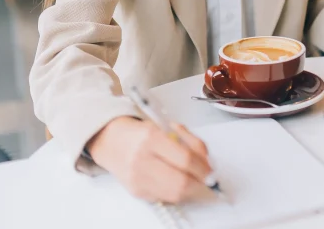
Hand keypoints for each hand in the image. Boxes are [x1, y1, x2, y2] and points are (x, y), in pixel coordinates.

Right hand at [87, 116, 213, 203]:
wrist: (111, 140)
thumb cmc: (140, 132)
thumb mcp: (165, 126)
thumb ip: (188, 142)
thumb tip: (207, 163)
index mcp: (152, 137)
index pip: (185, 159)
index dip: (203, 169)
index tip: (212, 171)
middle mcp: (142, 159)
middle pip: (181, 182)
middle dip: (200, 184)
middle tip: (208, 180)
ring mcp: (137, 178)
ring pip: (174, 194)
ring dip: (191, 190)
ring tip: (196, 181)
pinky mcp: (136, 191)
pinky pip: (165, 197)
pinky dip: (177, 192)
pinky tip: (179, 182)